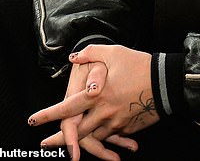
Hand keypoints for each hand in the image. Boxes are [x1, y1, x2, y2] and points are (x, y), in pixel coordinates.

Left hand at [29, 45, 157, 160]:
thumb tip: (74, 57)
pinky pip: (112, 136)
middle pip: (77, 131)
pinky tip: (100, 137)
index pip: (67, 107)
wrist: (165, 82)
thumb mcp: (114, 53)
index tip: (33, 120)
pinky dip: (104, 137)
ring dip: (81, 142)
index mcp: (97, 95)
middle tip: (44, 143)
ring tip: (71, 146)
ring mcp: (117, 123)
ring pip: (94, 137)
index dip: (48, 114)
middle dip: (59, 139)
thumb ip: (91, 53)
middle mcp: (104, 112)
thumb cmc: (139, 65)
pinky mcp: (128, 128)